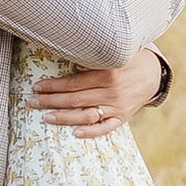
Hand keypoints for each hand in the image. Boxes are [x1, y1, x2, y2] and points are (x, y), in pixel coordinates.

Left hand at [29, 53, 162, 139]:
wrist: (153, 74)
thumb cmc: (127, 60)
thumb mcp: (114, 53)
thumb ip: (93, 58)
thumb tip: (73, 63)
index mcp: (108, 73)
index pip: (74, 82)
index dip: (53, 85)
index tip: (37, 86)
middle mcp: (112, 92)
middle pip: (75, 99)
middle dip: (51, 101)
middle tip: (32, 102)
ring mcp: (118, 107)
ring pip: (86, 115)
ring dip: (64, 117)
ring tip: (46, 117)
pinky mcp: (123, 118)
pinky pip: (105, 128)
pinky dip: (90, 132)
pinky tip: (75, 133)